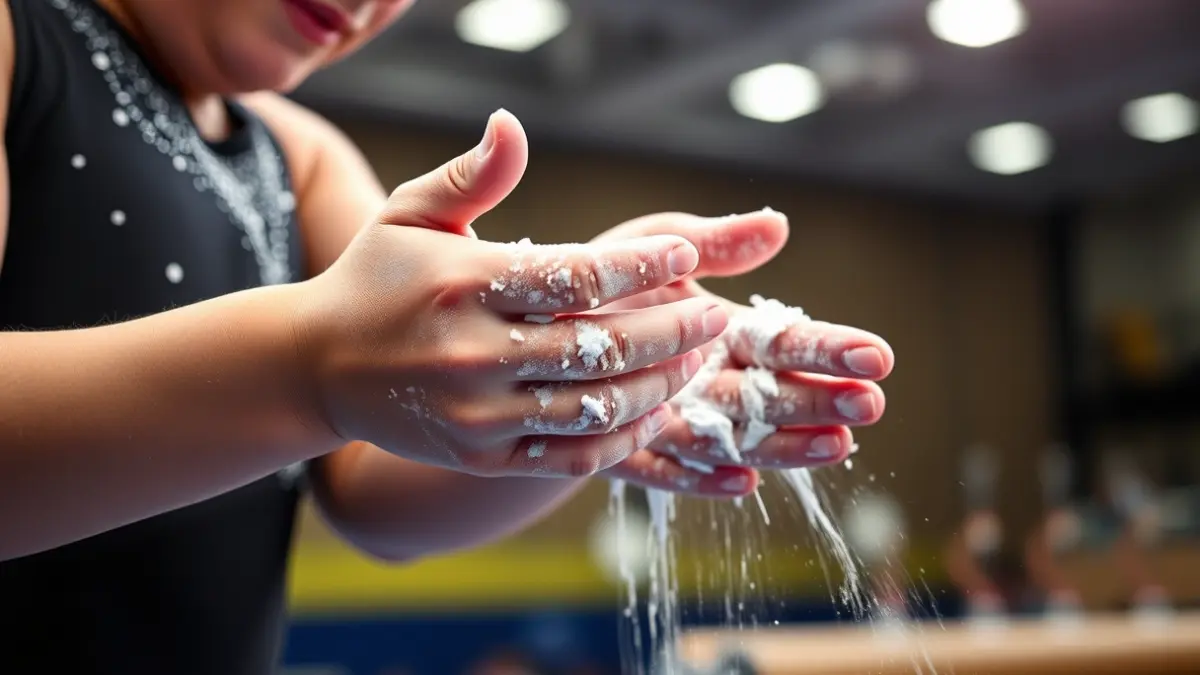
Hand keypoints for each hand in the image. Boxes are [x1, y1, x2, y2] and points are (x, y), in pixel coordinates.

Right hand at [387, 110, 892, 494]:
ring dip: (660, 386)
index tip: (687, 256)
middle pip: (600, 348)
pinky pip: (571, 456)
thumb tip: (512, 123)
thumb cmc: (377, 279)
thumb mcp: (411, 214)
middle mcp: (471, 352)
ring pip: (595, 408)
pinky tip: (652, 411)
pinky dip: (622, 437)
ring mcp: (477, 413)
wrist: (318, 367)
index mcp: (462, 284)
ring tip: (696, 363)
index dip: (642, 268)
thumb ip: (471, 176)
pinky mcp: (481, 456)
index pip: (574, 275)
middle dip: (674, 332)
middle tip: (716, 317)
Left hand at [591, 212, 893, 496]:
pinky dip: (700, 476)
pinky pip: (667, 467)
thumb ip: (714, 241)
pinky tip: (742, 484)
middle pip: (770, 393)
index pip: (782, 341)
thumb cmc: (604, 276)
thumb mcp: (657, 245)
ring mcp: (670, 417)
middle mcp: (703, 379)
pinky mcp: (626, 449)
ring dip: (784, 444)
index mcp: (719, 329)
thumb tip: (778, 226)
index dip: (830, 348)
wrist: (528, 324)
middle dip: (822, 399)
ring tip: (836, 447)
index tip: (878, 356)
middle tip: (871, 404)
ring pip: (733, 436)